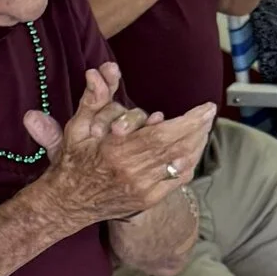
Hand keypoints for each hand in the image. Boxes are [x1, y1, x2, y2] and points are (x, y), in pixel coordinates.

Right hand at [23, 69, 213, 225]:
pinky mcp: (147, 199)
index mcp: (115, 152)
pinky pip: (177, 180)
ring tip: (204, 127)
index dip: (188, 121)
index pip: (161, 135)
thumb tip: (99, 71)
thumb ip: (93, 98)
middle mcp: (132, 172)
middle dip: (197, 128)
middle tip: (209, 112)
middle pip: (176, 147)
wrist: (67, 203)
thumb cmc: (72, 162)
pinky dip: (188, 163)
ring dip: (196, 143)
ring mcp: (142, 188)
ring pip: (180, 163)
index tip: (205, 107)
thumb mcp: (76, 127)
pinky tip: (192, 150)